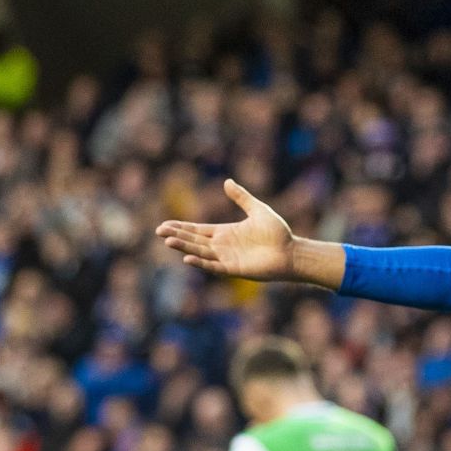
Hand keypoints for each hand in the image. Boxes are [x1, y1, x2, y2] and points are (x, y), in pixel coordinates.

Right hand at [157, 179, 297, 280]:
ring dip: (185, 247)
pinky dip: (202, 263)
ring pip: (200, 252)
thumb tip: (226, 181)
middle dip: (177, 236)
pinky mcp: (235, 269)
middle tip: (159, 231)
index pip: (198, 230)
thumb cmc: (278, 233)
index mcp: (225, 232)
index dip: (181, 227)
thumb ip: (242, 198)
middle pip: (194, 240)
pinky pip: (214, 266)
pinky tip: (188, 258)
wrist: (292, 252)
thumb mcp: (258, 210)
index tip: (164, 224)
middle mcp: (223, 246)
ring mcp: (228, 258)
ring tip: (168, 241)